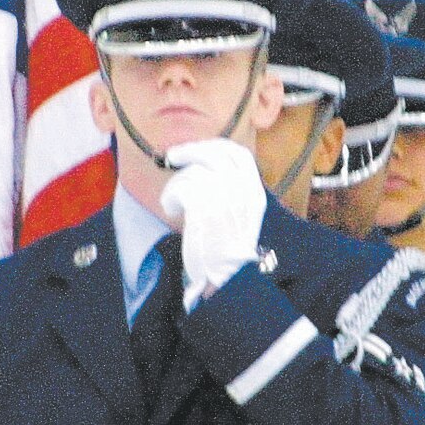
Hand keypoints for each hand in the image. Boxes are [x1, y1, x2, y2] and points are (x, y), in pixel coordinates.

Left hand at [159, 138, 266, 305]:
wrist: (226, 278)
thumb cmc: (227, 250)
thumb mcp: (240, 215)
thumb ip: (231, 190)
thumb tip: (204, 164)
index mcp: (255, 193)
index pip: (239, 154)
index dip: (216, 145)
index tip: (200, 147)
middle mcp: (243, 192)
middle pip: (214, 154)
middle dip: (190, 151)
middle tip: (173, 156)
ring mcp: (225, 199)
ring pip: (193, 172)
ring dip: (177, 183)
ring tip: (175, 201)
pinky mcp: (205, 210)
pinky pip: (181, 187)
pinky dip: (170, 197)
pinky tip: (172, 209)